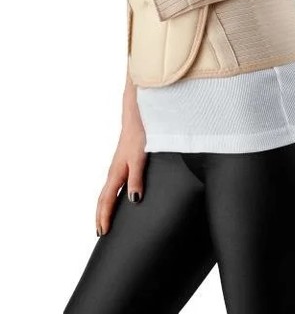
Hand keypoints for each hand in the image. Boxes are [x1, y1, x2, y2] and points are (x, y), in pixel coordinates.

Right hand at [95, 96, 146, 235]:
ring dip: (105, 206)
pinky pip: (114, 183)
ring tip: (106, 218)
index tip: (102, 233)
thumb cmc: (139, 134)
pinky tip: (119, 195)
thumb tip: (133, 201)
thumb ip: (136, 179)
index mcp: (116, 173)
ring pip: (108, 190)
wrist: (137, 115)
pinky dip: (112, 195)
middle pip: (104, 198)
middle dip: (101, 215)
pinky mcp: (124, 161)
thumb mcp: (140, 158)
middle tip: (100, 232)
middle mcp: (114, 171)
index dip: (104, 217)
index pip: (106, 200)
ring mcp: (118, 166)